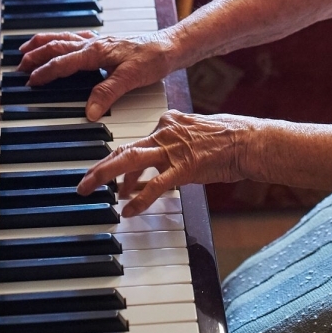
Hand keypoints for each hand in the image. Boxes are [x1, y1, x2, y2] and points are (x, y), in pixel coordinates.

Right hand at [18, 29, 174, 119]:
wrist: (170, 46)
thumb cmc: (153, 59)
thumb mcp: (130, 78)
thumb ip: (107, 93)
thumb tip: (89, 111)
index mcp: (97, 51)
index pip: (63, 62)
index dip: (45, 72)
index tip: (29, 80)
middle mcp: (95, 43)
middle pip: (58, 45)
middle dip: (36, 54)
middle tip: (19, 64)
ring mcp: (100, 41)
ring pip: (64, 38)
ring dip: (44, 42)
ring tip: (28, 47)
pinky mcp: (106, 43)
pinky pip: (76, 38)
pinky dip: (62, 40)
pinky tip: (61, 44)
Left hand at [77, 109, 256, 215]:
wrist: (249, 142)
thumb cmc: (227, 141)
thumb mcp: (194, 135)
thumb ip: (173, 147)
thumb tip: (157, 167)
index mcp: (168, 122)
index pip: (135, 143)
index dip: (121, 164)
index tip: (115, 180)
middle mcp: (165, 132)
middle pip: (123, 149)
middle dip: (100, 167)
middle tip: (83, 184)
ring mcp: (173, 149)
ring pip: (130, 161)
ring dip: (106, 177)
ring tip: (90, 191)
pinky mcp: (184, 167)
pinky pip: (155, 184)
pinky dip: (140, 199)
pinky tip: (130, 210)